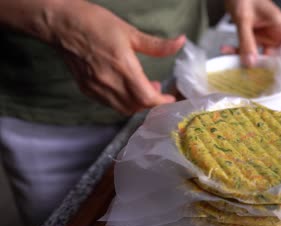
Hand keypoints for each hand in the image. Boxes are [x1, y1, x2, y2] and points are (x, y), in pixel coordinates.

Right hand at [45, 1, 182, 114]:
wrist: (61, 24)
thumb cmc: (95, 24)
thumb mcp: (131, 32)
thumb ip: (158, 45)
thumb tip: (181, 42)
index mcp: (123, 68)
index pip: (147, 98)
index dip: (162, 102)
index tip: (169, 98)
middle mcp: (109, 82)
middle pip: (137, 106)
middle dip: (150, 102)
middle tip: (156, 88)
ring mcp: (96, 88)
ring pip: (123, 109)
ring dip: (136, 103)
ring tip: (141, 87)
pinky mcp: (86, 88)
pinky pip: (108, 104)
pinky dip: (121, 101)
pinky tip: (123, 87)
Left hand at [225, 0, 280, 74]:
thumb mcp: (244, 18)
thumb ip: (246, 41)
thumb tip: (250, 64)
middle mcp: (276, 33)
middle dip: (273, 70)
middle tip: (262, 80)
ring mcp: (265, 37)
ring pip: (263, 57)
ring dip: (251, 63)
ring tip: (238, 67)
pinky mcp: (253, 38)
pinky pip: (248, 50)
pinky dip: (237, 52)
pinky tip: (225, 50)